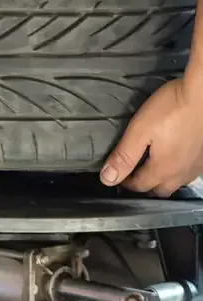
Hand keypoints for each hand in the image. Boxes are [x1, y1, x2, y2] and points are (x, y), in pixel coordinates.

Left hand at [100, 78, 202, 196]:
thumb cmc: (170, 109)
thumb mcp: (139, 130)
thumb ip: (124, 156)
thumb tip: (108, 178)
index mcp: (163, 169)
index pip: (140, 186)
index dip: (125, 183)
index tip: (115, 175)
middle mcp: (181, 173)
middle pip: (159, 191)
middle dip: (144, 186)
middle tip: (131, 174)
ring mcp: (196, 165)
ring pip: (176, 184)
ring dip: (161, 181)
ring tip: (150, 169)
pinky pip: (188, 173)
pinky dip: (176, 173)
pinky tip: (173, 160)